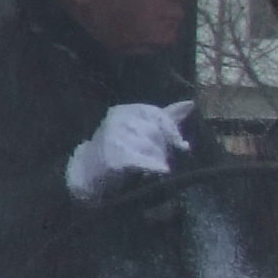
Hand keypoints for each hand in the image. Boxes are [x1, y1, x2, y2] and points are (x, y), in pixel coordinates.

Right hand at [66, 99, 194, 202]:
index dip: (172, 131)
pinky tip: (160, 172)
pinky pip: (141, 161)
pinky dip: (153, 167)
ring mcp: (112, 138)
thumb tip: (190, 103)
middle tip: (161, 162)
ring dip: (158, 161)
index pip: (156, 114)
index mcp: (123, 111)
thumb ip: (165, 118)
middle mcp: (115, 120)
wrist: (87, 174)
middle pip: (154, 131)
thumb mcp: (139, 130)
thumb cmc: (118, 151)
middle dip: (164, 149)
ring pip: (150, 147)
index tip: (183, 146)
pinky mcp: (111, 157)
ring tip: (153, 171)